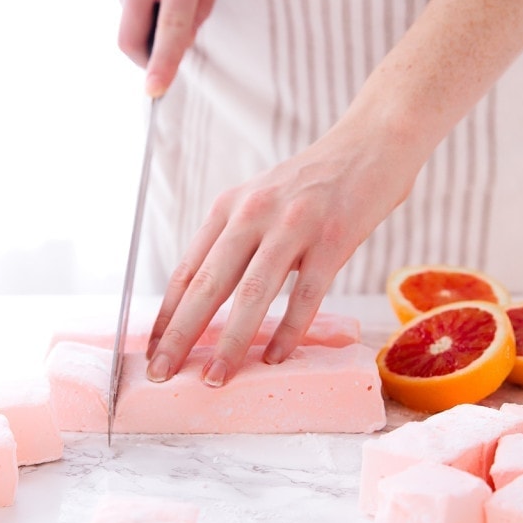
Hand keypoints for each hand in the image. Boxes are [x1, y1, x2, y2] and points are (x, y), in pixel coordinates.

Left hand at [145, 107, 420, 385]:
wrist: (371, 144)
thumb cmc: (314, 184)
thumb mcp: (261, 203)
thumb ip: (236, 244)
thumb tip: (207, 302)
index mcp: (229, 208)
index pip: (187, 270)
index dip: (167, 314)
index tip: (152, 351)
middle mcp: (253, 214)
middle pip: (208, 284)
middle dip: (181, 335)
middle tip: (162, 374)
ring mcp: (294, 226)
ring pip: (252, 294)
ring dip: (230, 342)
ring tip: (215, 378)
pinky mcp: (333, 238)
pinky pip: (305, 294)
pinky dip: (288, 330)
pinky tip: (274, 357)